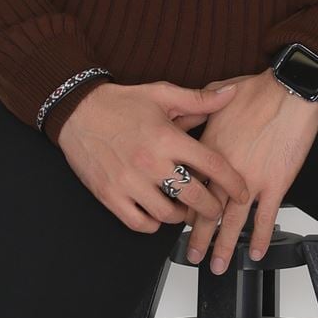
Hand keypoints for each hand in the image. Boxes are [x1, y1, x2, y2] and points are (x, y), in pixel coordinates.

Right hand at [56, 79, 251, 233]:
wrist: (75, 111)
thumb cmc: (119, 104)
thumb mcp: (161, 94)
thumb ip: (199, 100)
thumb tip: (231, 94)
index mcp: (167, 138)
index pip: (213, 166)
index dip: (234, 183)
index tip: (242, 192)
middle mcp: (150, 163)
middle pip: (195, 198)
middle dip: (213, 208)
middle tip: (216, 208)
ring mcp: (129, 182)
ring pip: (168, 216)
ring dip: (182, 216)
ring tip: (185, 208)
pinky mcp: (110, 195)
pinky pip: (140, 223)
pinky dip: (153, 223)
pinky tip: (157, 214)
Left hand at [185, 69, 317, 270]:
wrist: (289, 90)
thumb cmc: (258, 89)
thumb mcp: (217, 94)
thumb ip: (200, 105)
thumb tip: (190, 107)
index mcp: (209, 150)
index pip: (191, 185)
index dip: (185, 205)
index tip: (180, 219)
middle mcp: (225, 170)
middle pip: (206, 210)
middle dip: (198, 236)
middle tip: (191, 254)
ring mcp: (251, 180)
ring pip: (232, 221)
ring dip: (224, 245)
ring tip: (217, 265)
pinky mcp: (275, 184)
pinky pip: (266, 217)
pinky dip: (261, 237)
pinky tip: (257, 252)